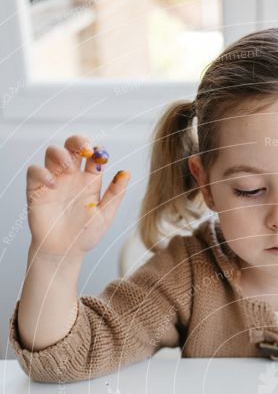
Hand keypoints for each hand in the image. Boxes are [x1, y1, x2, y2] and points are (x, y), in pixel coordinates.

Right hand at [26, 134, 129, 257]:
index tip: (101, 156)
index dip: (97, 150)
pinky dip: (42, 172)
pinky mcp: (37, 189)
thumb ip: (115, 194)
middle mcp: (71, 177)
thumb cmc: (85, 235)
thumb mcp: (105, 215)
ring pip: (52, 153)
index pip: (93, 155)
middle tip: (85, 149)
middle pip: (71, 146)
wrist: (65, 252)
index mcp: (89, 181)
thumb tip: (127, 173)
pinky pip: (34, 171)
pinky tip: (53, 184)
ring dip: (60, 154)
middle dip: (77, 140)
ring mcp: (54, 181)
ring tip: (69, 168)